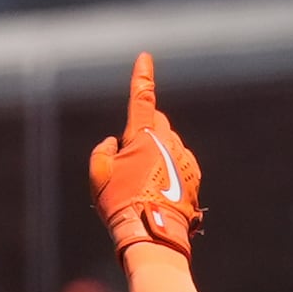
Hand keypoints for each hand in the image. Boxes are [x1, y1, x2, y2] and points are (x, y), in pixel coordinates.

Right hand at [85, 52, 200, 257]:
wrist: (153, 233)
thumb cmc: (121, 204)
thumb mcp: (98, 175)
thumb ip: (103, 150)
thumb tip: (115, 141)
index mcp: (143, 136)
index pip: (142, 98)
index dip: (142, 77)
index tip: (145, 58)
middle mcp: (168, 141)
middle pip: (156, 123)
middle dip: (144, 132)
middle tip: (128, 162)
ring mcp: (184, 157)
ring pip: (168, 144)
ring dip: (156, 155)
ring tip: (142, 186)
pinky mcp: (194, 174)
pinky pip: (178, 162)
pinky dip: (168, 170)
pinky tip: (157, 192)